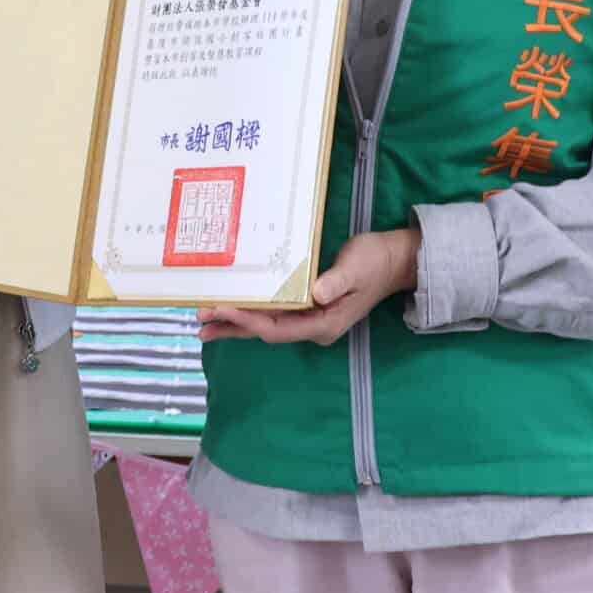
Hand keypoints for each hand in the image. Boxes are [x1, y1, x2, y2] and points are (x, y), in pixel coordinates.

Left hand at [199, 227, 420, 346]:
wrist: (392, 260)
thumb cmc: (375, 261)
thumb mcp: (357, 268)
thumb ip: (335, 282)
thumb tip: (315, 292)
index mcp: (325, 323)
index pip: (277, 328)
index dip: (248, 321)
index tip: (223, 309)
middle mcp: (314, 327)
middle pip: (265, 331)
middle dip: (232, 325)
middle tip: (200, 319)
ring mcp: (310, 320)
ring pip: (265, 325)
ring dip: (235, 323)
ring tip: (204, 324)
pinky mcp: (306, 308)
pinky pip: (273, 314)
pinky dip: (250, 313)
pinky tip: (230, 312)